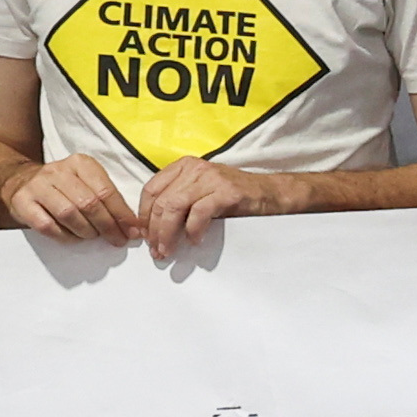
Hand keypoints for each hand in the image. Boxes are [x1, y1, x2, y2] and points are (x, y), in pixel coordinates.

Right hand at [4, 154, 140, 245]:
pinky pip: (47, 225)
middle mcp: (58, 171)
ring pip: (69, 214)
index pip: (106, 192)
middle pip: (89, 203)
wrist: (21, 182)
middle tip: (116, 239)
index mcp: (80, 164)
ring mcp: (37, 186)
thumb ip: (108, 200)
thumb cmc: (64, 188)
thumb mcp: (88, 184)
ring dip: (86, 231)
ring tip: (92, 236)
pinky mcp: (22, 202)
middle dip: (107, 226)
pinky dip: (64, 236)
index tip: (132, 231)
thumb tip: (132, 226)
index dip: (122, 215)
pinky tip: (71, 237)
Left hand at [132, 156, 297, 256]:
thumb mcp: (201, 192)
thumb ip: (180, 199)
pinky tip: (195, 240)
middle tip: (156, 250)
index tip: (146, 236)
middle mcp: (194, 169)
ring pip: (174, 206)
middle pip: (161, 200)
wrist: (272, 194)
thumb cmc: (235, 197)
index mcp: (184, 167)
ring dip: (168, 233)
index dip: (144, 215)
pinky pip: (199, 212)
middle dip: (154, 230)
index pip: (151, 189)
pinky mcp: (226, 192)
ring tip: (169, 249)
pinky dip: (193, 230)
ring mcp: (211, 178)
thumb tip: (155, 227)